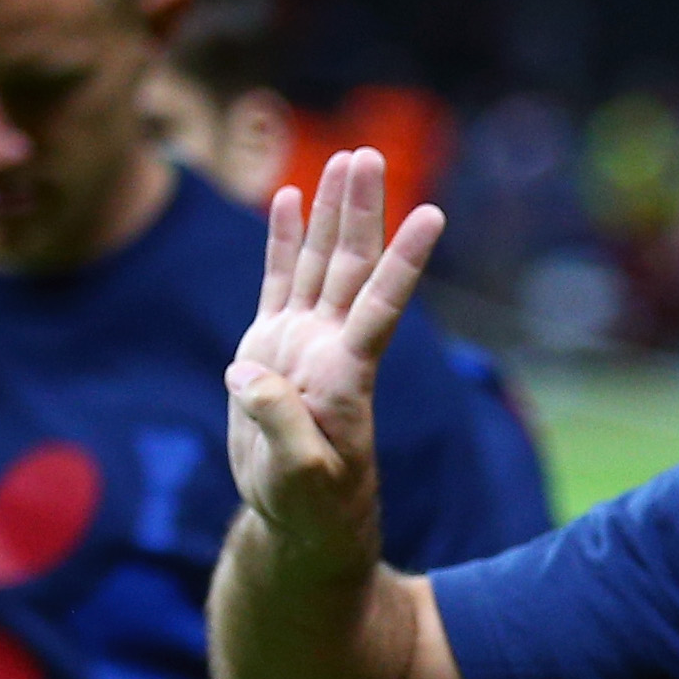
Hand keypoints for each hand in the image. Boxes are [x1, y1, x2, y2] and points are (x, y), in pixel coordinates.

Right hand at [225, 148, 445, 590]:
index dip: (405, 261)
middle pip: (351, 266)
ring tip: (346, 159)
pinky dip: (286, 241)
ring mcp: (301, 343)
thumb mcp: (299, 478)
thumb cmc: (310, 509)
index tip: (434, 216)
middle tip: (369, 155)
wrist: (299, 523)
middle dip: (360, 210)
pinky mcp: (271, 348)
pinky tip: (289, 197)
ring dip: (331, 212)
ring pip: (320, 263)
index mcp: (346, 375)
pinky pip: (280, 282)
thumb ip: (280, 426)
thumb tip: (244, 373)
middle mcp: (330, 347)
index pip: (381, 305)